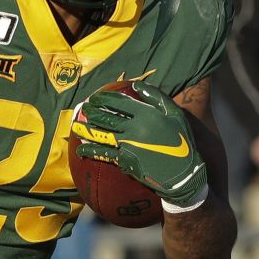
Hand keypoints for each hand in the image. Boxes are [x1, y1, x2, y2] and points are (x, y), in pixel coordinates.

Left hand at [73, 82, 207, 206]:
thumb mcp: (175, 115)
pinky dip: (91, 150)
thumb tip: (136, 85)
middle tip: (84, 108)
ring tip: (75, 126)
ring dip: (87, 130)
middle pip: (107, 118)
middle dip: (92, 112)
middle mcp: (134, 129)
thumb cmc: (182, 142)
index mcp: (146, 115)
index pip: (120, 102)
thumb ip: (156, 98)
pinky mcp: (125, 161)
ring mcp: (127, 145)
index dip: (105, 99)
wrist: (183, 173)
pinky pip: (104, 154)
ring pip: (102, 135)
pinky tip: (81, 148)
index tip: (95, 97)